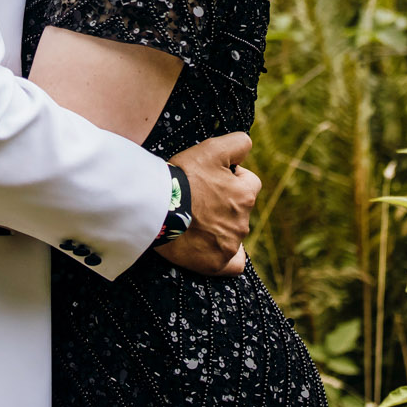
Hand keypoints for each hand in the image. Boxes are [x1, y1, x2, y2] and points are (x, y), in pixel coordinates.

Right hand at [158, 132, 259, 276]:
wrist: (156, 208)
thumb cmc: (183, 177)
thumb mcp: (211, 148)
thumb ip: (238, 143)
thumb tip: (248, 146)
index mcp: (245, 195)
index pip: (250, 182)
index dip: (231, 177)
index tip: (209, 178)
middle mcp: (242, 222)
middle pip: (239, 208)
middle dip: (224, 202)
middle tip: (197, 199)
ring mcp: (229, 245)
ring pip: (233, 232)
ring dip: (219, 225)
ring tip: (193, 220)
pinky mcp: (215, 263)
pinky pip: (233, 263)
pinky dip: (227, 256)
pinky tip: (215, 248)